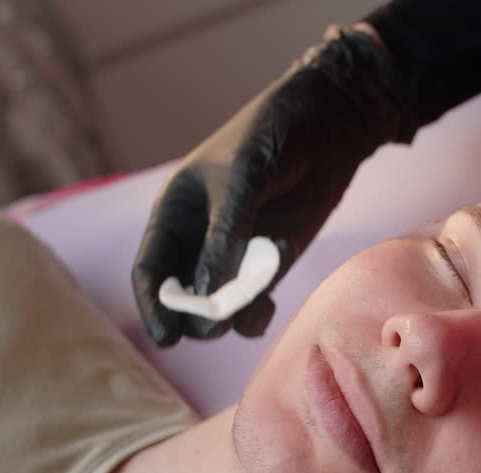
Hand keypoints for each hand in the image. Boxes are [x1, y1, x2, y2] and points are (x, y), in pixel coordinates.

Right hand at [132, 25, 413, 345]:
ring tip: (249, 312)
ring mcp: (235, 256)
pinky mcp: (269, 266)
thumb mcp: (242, 180)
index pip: (151, 270)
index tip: (165, 337)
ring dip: (228, 320)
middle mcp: (199, 241)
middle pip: (183, 298)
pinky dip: (255, 315)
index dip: (154, 305)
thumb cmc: (272, 138)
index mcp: (176, 215)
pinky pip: (253, 305)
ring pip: (218, 308)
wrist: (329, 127)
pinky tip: (265, 309)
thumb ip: (225, 236)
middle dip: (195, 317)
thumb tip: (207, 295)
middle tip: (215, 325)